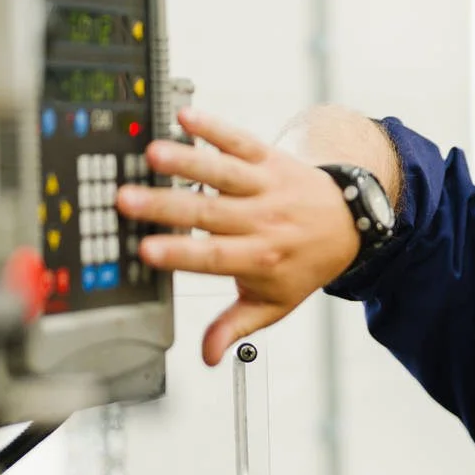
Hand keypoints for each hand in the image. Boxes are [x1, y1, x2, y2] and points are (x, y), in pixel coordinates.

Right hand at [116, 108, 361, 365]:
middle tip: (127, 199)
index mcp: (259, 258)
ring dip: (187, 161)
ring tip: (153, 154)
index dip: (180, 253)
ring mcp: (265, 187)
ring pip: (223, 173)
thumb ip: (236, 326)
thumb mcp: (274, 302)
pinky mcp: (268, 159)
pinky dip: (215, 128)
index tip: (146, 251)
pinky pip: (240, 141)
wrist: (348, 223)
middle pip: (209, 213)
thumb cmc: (302, 263)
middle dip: (167, 206)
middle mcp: (262, 220)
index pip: (214, 257)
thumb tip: (208, 357)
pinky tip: (186, 117)